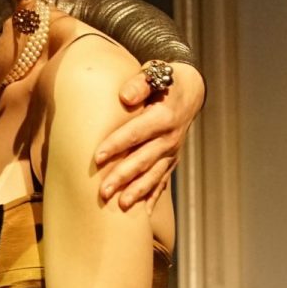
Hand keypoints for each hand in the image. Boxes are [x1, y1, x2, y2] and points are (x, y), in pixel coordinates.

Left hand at [93, 62, 204, 208]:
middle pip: (143, 159)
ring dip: (137, 191)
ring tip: (120, 206)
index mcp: (164, 116)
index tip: (97, 157)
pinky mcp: (172, 160)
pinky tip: (141, 213)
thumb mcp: (154, 73)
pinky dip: (153, 197)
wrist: (189, 90)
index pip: (136, 133)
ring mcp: (172, 151)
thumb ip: (139, 83)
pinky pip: (163, 181)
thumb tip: (125, 96)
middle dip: (123, 177)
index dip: (116, 144)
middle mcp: (170, 137)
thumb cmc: (163, 79)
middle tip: (102, 191)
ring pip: (153, 175)